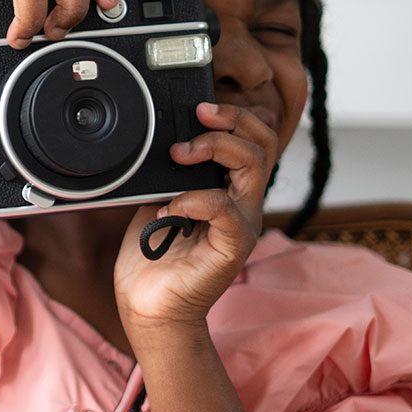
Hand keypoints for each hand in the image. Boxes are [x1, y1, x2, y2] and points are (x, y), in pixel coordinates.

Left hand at [113, 101, 277, 333]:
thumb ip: (166, 172)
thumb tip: (159, 140)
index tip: (198, 106)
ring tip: (181, 154)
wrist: (148, 306)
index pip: (252, 139)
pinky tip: (169, 208)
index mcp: (227, 188)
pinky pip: (226, 208)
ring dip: (215, 148)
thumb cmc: (151, 257)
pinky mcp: (232, 247)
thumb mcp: (155, 198)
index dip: (234, 115)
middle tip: (197, 117)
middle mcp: (241, 203)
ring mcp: (241, 224)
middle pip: (263, 142)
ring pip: (253, 165)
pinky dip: (195, 198)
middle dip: (232, 119)